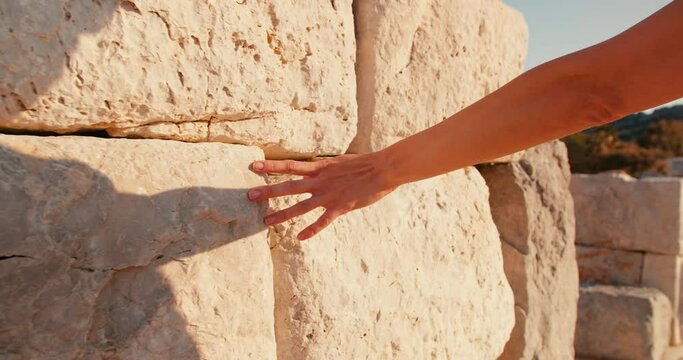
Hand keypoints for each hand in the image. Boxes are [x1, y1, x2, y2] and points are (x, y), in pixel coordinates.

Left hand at [247, 153, 395, 239]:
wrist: (383, 169)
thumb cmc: (364, 164)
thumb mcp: (339, 162)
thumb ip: (325, 169)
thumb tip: (314, 169)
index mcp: (320, 168)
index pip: (290, 165)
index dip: (271, 166)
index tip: (253, 166)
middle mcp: (321, 181)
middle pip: (289, 186)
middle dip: (268, 191)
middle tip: (249, 196)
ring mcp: (329, 195)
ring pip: (301, 206)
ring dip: (283, 214)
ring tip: (266, 222)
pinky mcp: (341, 207)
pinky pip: (323, 221)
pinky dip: (312, 229)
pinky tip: (300, 238)